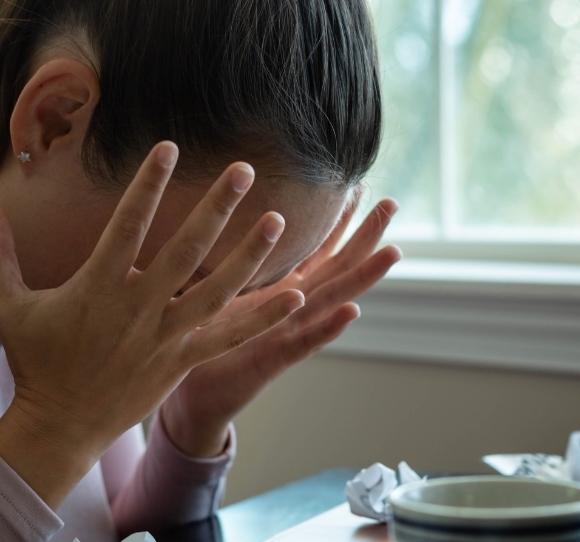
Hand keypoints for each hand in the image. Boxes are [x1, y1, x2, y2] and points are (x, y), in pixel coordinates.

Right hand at [0, 142, 304, 508]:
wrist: (58, 425)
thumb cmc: (34, 362)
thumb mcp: (7, 305)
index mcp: (98, 285)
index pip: (129, 222)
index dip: (149, 182)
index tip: (170, 147)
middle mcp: (138, 306)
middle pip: (186, 250)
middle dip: (216, 208)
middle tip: (244, 170)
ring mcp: (164, 335)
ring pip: (216, 289)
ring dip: (249, 255)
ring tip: (277, 220)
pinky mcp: (181, 361)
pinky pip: (229, 337)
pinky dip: (263, 318)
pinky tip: (297, 297)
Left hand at [160, 198, 400, 456]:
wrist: (187, 396)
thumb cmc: (196, 338)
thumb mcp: (210, 287)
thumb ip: (220, 256)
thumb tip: (205, 209)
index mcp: (277, 288)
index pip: (316, 247)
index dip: (338, 219)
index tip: (357, 184)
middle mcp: (291, 308)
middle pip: (337, 266)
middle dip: (364, 236)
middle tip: (390, 202)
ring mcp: (287, 334)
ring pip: (332, 300)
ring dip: (363, 276)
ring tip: (392, 251)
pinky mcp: (273, 361)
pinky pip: (305, 342)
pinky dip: (328, 327)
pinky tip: (351, 311)